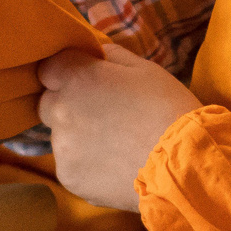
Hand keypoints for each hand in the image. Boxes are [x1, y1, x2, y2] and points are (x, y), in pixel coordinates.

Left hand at [35, 45, 200, 210]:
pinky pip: (72, 165)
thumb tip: (95, 52)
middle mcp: (60, 111)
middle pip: (48, 104)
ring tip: (117, 146)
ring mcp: (62, 148)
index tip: (87, 81)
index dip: (68, 73)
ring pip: (61, 138)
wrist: (183, 164)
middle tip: (105, 115)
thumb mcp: (144, 69)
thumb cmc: (167, 108)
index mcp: (77, 78)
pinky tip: (116, 165)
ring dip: (79, 137)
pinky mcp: (69, 178)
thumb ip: (110, 56)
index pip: (49, 68)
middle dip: (69, 105)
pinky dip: (87, 165)